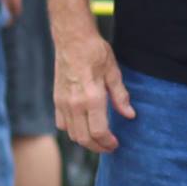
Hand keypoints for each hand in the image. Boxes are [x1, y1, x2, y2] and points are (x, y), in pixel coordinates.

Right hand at [55, 28, 134, 152]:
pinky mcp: (56, 99)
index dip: (108, 142)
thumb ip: (120, 96)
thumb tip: (130, 115)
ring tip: (98, 139)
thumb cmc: (95, 52)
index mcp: (92, 98)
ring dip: (85, 141)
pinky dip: (72, 130)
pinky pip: (62, 124)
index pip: (99, 132)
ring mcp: (63, 102)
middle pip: (84, 138)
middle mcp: (75, 104)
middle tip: (109, 146)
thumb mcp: (114, 72)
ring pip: (72, 134)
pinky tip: (83, 126)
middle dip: (98, 147)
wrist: (72, 38)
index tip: (115, 144)